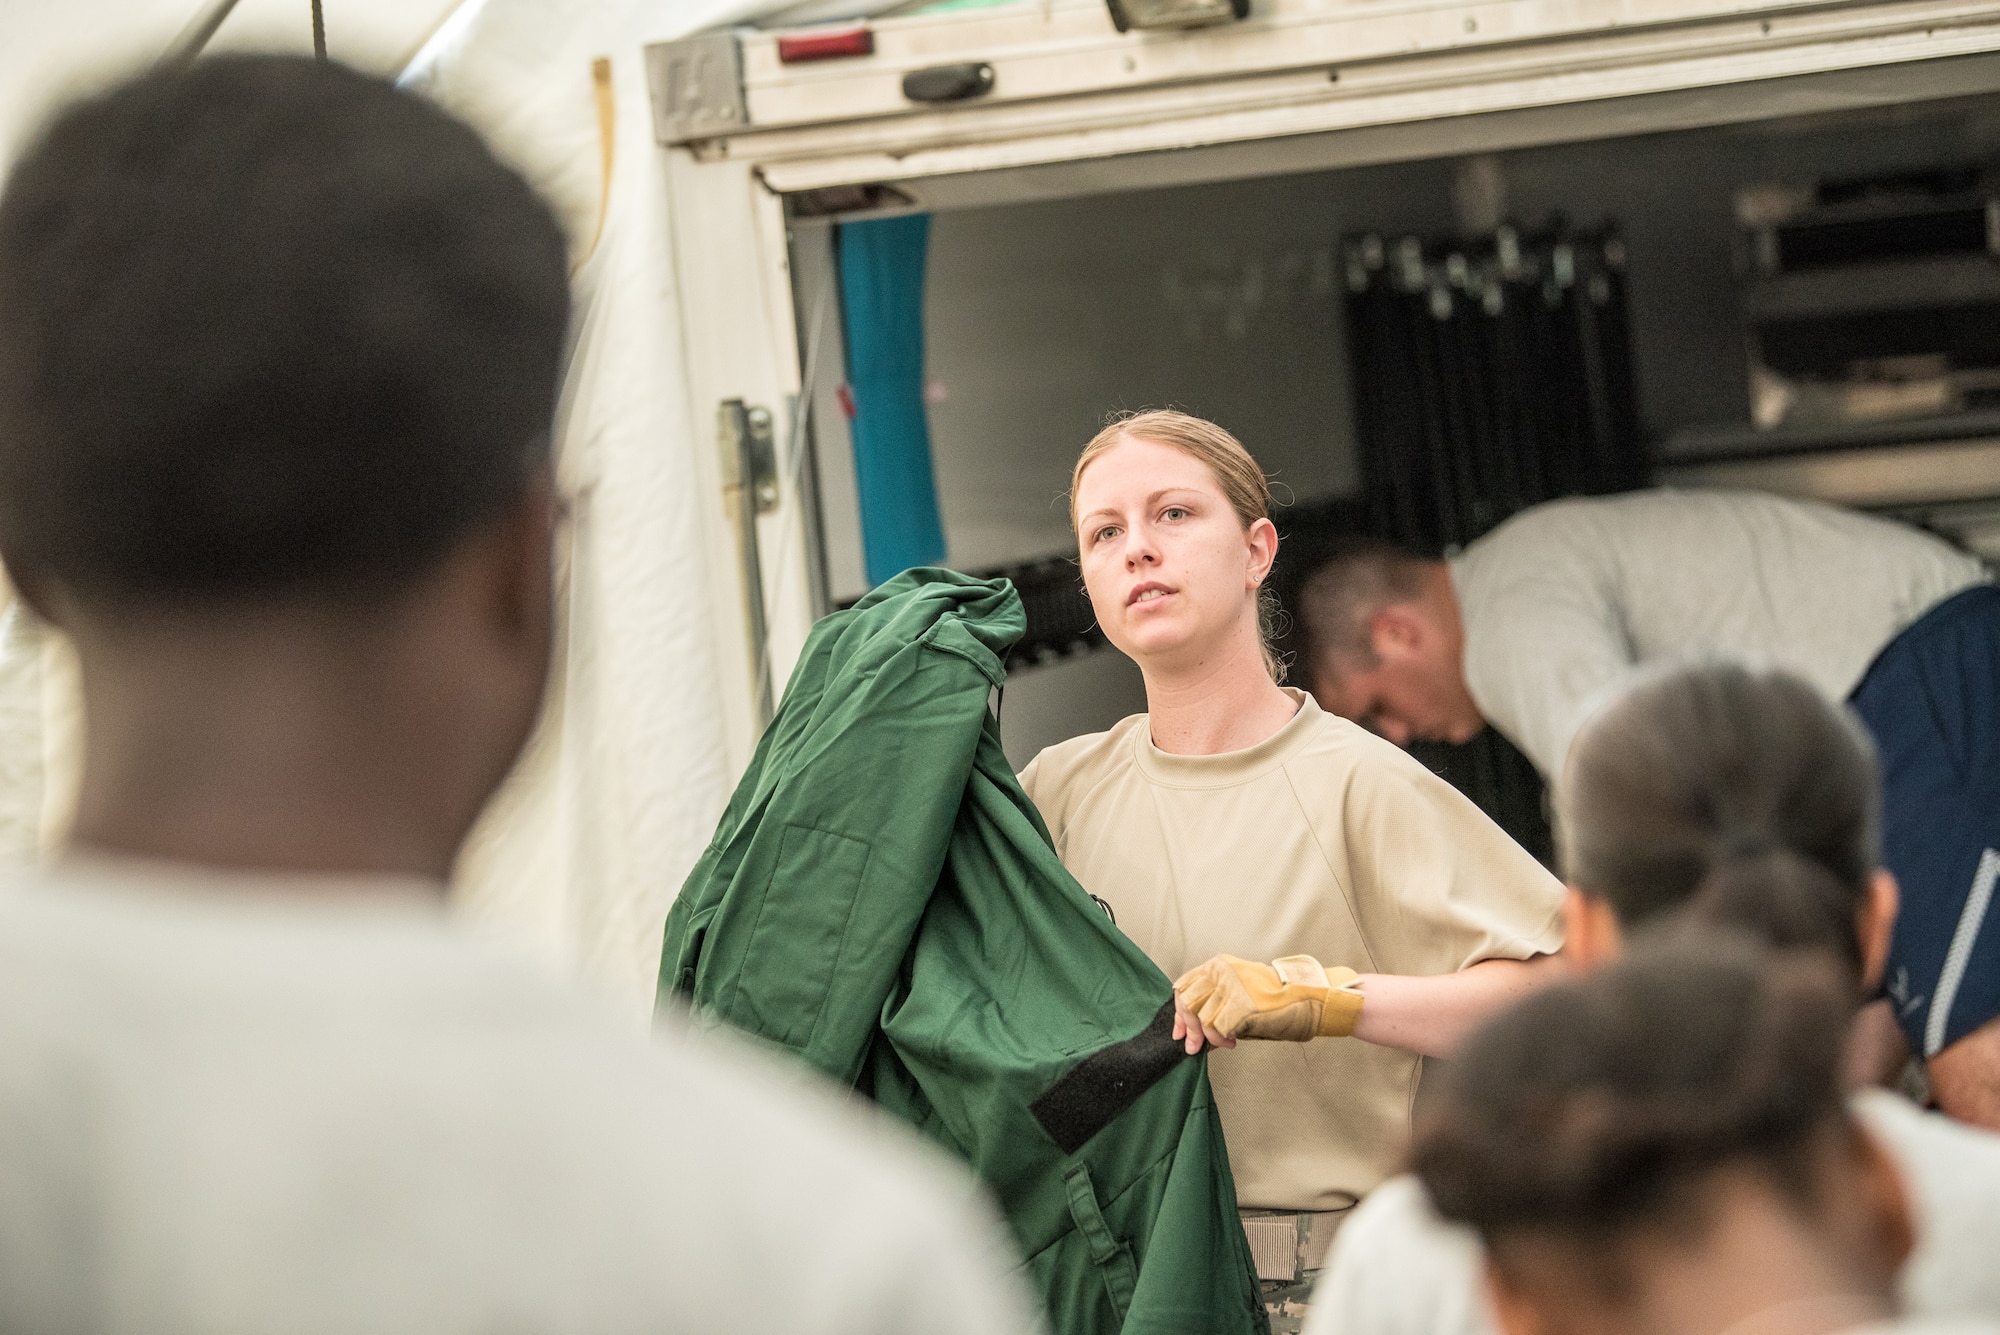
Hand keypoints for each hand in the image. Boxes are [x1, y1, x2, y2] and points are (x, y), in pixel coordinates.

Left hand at [1173, 954, 1364, 1043]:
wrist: (1309, 998)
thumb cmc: (1278, 998)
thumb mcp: (1241, 991)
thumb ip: (1216, 1002)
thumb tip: (1194, 1028)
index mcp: (1220, 965)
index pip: (1185, 986)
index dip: (1179, 1012)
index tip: (1179, 1032)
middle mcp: (1222, 972)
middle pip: (1188, 1003)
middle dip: (1189, 1029)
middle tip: (1195, 1046)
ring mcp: (1231, 988)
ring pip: (1203, 1018)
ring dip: (1211, 1037)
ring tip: (1226, 1043)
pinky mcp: (1240, 1006)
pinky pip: (1219, 1029)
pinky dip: (1223, 1040)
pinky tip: (1234, 1042)